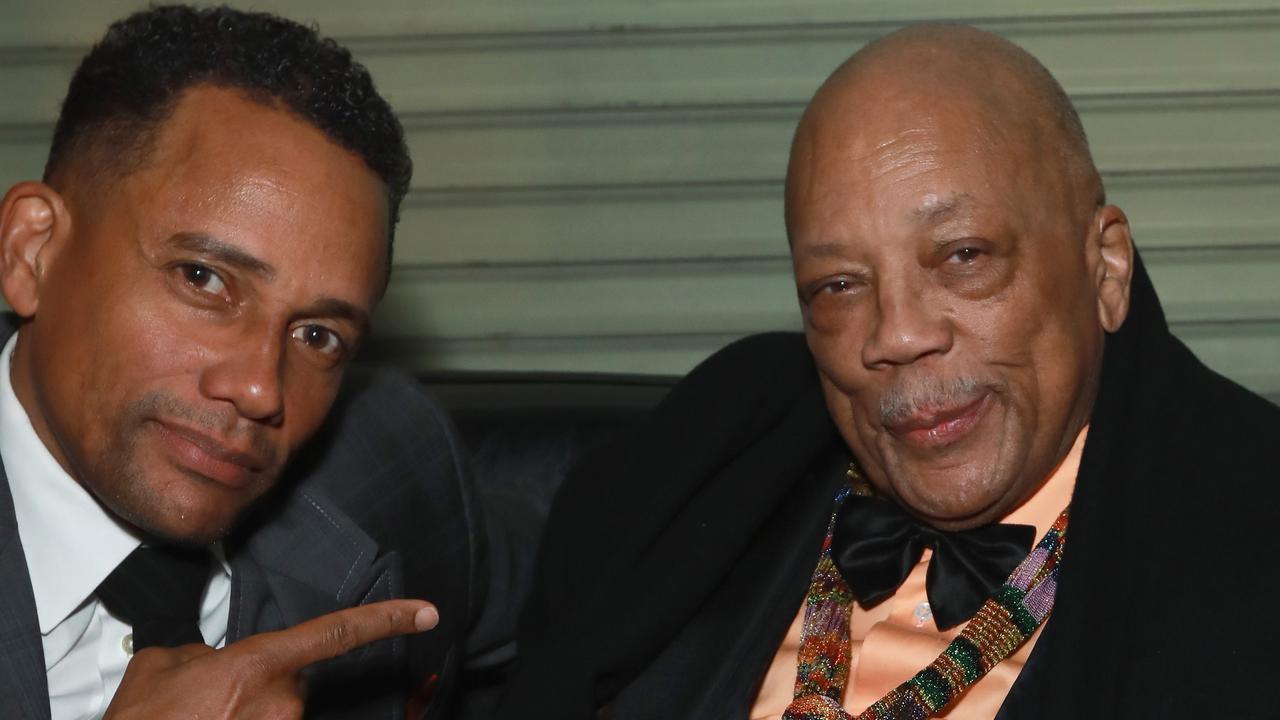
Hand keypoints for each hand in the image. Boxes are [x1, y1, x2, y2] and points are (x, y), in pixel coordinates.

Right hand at [104, 599, 438, 718]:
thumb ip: (204, 651)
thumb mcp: (163, 665)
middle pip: (289, 684)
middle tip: (209, 705)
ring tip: (203, 719)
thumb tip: (213, 658)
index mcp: (258, 666)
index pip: (337, 633)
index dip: (387, 621)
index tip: (425, 614)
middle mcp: (281, 704)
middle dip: (256, 689)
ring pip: (274, 714)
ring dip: (244, 715)